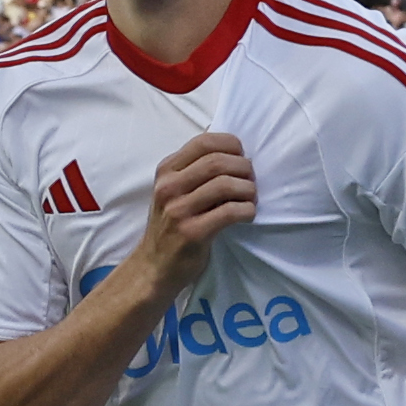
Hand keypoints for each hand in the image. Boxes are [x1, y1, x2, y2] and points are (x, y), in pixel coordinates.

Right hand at [137, 129, 255, 288]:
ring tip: (250, 199)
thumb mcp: (173, 190)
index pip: (204, 142)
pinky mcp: (192, 233)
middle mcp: (169, 187)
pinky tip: (247, 215)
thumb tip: (224, 139)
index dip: (231, 145)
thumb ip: (193, 167)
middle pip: (217, 162)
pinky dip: (247, 210)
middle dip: (244, 168)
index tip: (241, 157)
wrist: (154, 266)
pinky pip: (230, 211)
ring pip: (225, 184)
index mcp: (166, 171)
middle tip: (251, 181)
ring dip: (248, 190)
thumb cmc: (171, 225)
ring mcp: (178, 210)